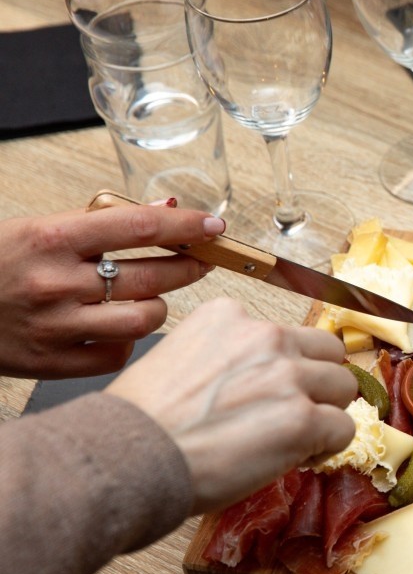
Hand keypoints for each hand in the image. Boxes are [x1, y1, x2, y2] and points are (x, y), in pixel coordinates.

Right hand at [0, 203, 224, 377]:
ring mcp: (54, 326)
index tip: (213, 226)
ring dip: (158, 306)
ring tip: (147, 297)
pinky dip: (127, 341)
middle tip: (197, 263)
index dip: (186, 226)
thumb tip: (166, 210)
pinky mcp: (51, 363)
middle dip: (187, 267)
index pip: (139, 227)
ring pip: (145, 319)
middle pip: (153, 276)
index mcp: (50, 239)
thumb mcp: (37, 229)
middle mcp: (54, 283)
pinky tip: (115, 327)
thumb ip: (102, 222)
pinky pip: (119, 354)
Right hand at [105, 298, 357, 514]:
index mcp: (229, 316)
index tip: (263, 393)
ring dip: (326, 414)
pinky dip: (328, 448)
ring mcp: (287, 376)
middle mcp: (264, 336)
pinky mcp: (303, 419)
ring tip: (295, 439)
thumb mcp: (179, 360)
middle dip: (316, 383)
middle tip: (292, 413)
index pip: (283, 333)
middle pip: (327, 351)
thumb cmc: (141, 423)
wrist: (126, 457)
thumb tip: (259, 386)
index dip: (281, 367)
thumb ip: (227, 359)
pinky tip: (299, 458)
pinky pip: (343, 429)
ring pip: (343, 386)